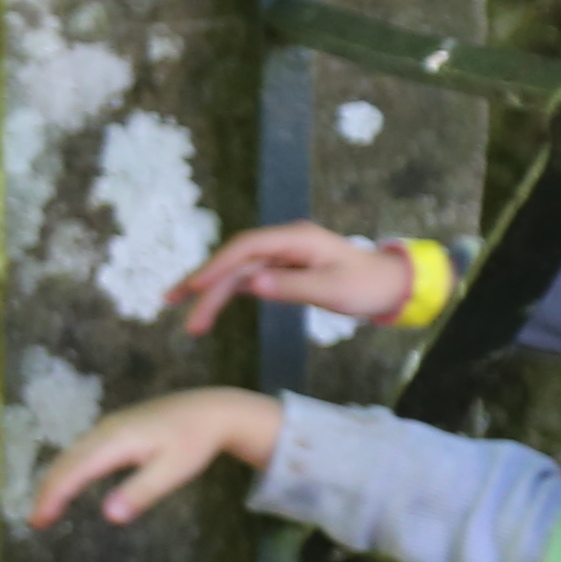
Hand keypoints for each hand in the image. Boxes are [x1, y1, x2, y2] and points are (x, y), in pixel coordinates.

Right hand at [23, 387, 281, 529]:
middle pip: (65, 462)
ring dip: (54, 481)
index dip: (53, 497)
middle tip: (34, 522)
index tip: (38, 522)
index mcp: (116, 441)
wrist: (211, 409)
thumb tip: (109, 516)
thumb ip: (141, 492)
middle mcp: (105, 431)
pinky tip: (67, 483)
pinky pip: (80, 450)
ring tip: (44, 508)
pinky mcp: (114, 428)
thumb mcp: (174, 471)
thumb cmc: (195, 442)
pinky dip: (67, 470)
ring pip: (70, 455)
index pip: (74, 472)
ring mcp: (108, 427)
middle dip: (46, 492)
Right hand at [165, 221, 421, 335]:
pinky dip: (227, 295)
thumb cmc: (365, 286)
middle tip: (172, 304)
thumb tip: (251, 284)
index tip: (193, 286)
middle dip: (204, 282)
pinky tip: (209, 309)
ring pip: (237, 273)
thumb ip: (291, 287)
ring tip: (190, 322)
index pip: (246, 247)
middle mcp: (284, 243)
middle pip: (235, 261)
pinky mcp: (281, 270)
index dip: (217, 265)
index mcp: (296, 239)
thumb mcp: (332, 290)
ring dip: (212, 294)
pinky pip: (247, 280)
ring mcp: (281, 256)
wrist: (388, 285)